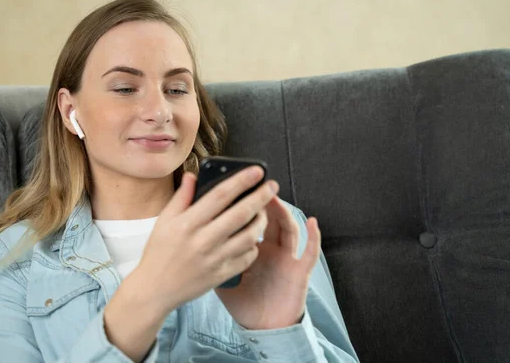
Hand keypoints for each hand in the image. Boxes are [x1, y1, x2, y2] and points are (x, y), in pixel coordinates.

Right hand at [114, 166, 278, 313]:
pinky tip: (252, 238)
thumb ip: (181, 197)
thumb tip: (193, 175)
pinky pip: (246, 258)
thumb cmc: (159, 251)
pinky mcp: (221, 275)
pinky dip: (254, 246)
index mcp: (188, 223)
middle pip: (241, 214)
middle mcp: (203, 240)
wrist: (155, 289)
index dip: (241, 181)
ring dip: (261, 221)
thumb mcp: (164, 220)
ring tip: (263, 212)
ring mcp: (214, 259)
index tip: (257, 171)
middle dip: (261, 197)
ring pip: (249, 236)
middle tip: (273, 185)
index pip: (220, 195)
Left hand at [215, 195, 321, 329]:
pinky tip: (311, 222)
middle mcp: (273, 248)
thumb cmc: (243, 300)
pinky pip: (310, 252)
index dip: (243, 204)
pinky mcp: (300, 271)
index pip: (249, 220)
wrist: (262, 327)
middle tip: (253, 182)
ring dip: (283, 212)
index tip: (232, 187)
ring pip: (289, 229)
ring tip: (274, 197)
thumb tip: (195, 231)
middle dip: (263, 201)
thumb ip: (213, 253)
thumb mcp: (223, 275)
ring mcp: (288, 258)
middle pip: (270, 219)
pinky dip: (314, 237)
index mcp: (253, 247)